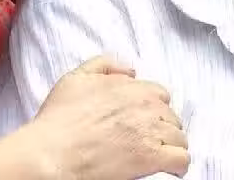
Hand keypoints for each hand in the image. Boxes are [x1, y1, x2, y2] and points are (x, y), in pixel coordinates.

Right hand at [25, 55, 189, 179]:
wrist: (52, 154)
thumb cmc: (59, 120)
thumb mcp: (75, 78)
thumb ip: (104, 65)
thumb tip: (131, 70)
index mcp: (131, 87)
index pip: (160, 95)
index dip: (152, 108)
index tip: (143, 121)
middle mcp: (146, 106)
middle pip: (171, 116)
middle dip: (162, 127)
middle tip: (147, 140)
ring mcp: (151, 131)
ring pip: (179, 137)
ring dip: (170, 145)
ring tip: (157, 156)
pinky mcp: (152, 158)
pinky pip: (181, 159)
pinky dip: (177, 165)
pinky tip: (167, 169)